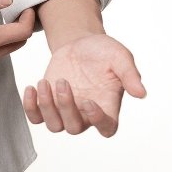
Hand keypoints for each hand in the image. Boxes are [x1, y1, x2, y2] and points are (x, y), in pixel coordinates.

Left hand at [22, 31, 145, 136]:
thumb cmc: (104, 52)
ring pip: (54, 125)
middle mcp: (86, 113)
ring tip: (44, 83)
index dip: (97, 121)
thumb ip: (130, 74)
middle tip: (63, 82)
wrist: (81, 44)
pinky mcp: (48, 103)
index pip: (106, 128)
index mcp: (108, 106)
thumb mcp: (120, 57)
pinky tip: (31, 87)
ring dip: (47, 107)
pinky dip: (30, 107)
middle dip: (65, 108)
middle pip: (74, 128)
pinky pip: (36, 117)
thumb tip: (141, 93)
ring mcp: (65, 110)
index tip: (89, 101)